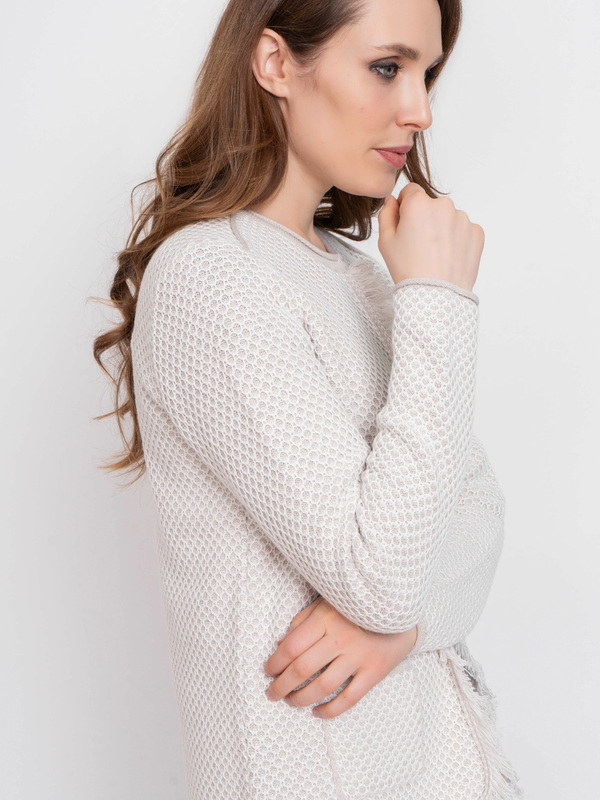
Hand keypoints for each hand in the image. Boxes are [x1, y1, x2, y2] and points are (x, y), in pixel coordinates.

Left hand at [263, 596, 417, 718]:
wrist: (400, 608)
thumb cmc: (356, 606)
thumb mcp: (327, 602)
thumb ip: (303, 621)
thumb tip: (280, 644)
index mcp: (326, 618)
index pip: (292, 646)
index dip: (274, 662)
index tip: (267, 670)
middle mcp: (341, 638)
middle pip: (303, 668)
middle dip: (281, 685)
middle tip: (271, 694)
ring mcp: (359, 656)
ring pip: (323, 686)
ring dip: (301, 699)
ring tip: (291, 702)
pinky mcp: (375, 671)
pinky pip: (349, 698)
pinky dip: (330, 710)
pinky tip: (317, 712)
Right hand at [377, 183, 484, 292]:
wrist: (436, 295)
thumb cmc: (408, 270)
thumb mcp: (386, 242)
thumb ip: (387, 214)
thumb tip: (393, 201)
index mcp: (419, 204)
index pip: (410, 192)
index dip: (405, 208)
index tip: (406, 226)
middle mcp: (444, 205)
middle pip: (431, 205)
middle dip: (425, 219)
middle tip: (419, 246)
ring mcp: (463, 218)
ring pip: (449, 218)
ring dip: (443, 230)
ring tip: (435, 254)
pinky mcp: (477, 232)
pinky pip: (464, 231)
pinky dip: (457, 241)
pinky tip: (448, 257)